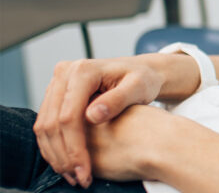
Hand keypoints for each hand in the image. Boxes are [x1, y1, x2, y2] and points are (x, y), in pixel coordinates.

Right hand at [33, 57, 167, 187]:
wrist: (141, 71)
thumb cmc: (143, 79)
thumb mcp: (139, 87)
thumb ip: (118, 100)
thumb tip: (92, 116)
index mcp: (83, 71)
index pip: (69, 116)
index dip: (74, 147)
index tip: (84, 171)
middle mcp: (65, 73)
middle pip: (51, 122)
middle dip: (63, 156)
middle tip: (77, 179)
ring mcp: (57, 84)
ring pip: (44, 126)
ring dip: (55, 155)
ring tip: (73, 176)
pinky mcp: (55, 95)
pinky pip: (46, 124)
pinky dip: (54, 146)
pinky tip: (68, 163)